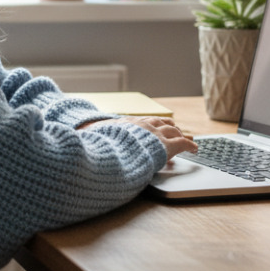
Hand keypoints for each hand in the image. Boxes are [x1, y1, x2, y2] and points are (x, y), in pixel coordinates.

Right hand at [82, 116, 197, 161]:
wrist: (112, 149)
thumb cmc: (100, 146)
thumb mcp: (93, 139)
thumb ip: (90, 139)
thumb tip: (74, 141)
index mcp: (126, 123)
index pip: (143, 121)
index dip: (151, 124)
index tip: (154, 126)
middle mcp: (142, 125)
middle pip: (160, 122)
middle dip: (169, 127)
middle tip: (175, 131)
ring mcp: (155, 134)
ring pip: (173, 131)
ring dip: (179, 135)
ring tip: (185, 140)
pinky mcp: (166, 146)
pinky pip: (182, 143)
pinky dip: (189, 145)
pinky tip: (195, 150)